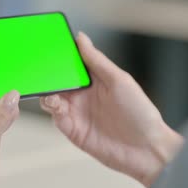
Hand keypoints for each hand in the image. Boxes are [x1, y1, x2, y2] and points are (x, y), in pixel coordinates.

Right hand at [40, 33, 183, 187]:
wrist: (146, 149)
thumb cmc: (140, 112)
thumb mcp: (119, 80)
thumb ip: (97, 60)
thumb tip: (81, 38)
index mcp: (96, 80)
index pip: (72, 64)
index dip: (61, 55)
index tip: (50, 45)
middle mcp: (84, 96)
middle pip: (58, 80)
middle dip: (48, 73)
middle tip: (41, 68)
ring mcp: (78, 113)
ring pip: (52, 98)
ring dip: (47, 91)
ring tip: (48, 87)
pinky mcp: (73, 131)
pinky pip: (56, 117)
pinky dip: (51, 108)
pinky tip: (55, 103)